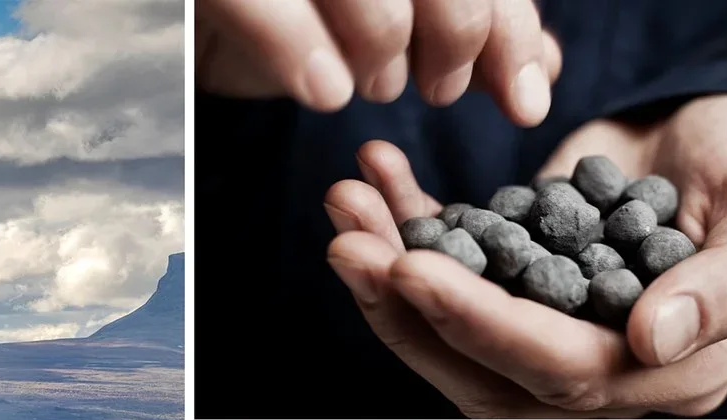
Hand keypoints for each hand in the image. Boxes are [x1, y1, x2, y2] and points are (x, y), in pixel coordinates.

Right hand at [195, 0, 559, 124]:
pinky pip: (271, 9)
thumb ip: (469, 23)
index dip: (514, 32)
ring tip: (368, 84)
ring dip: (382, 60)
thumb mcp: (384, 14)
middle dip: (459, 44)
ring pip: (376, 3)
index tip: (527, 103)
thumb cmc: (290, 11)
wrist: (180, 15)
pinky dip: (305, 57)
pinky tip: (326, 93)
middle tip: (439, 91)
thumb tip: (546, 65)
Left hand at [324, 95, 726, 416]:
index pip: (558, 369)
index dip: (480, 325)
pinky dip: (407, 226)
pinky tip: (378, 186)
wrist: (718, 139)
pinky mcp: (509, 286)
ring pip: (446, 325)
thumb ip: (722, 290)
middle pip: (480, 362)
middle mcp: (592, 367)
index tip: (413, 271)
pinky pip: (447, 270)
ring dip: (388, 268)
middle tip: (352, 244)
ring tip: (349, 208)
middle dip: (407, 306)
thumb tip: (651, 339)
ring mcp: (544, 328)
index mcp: (661, 372)